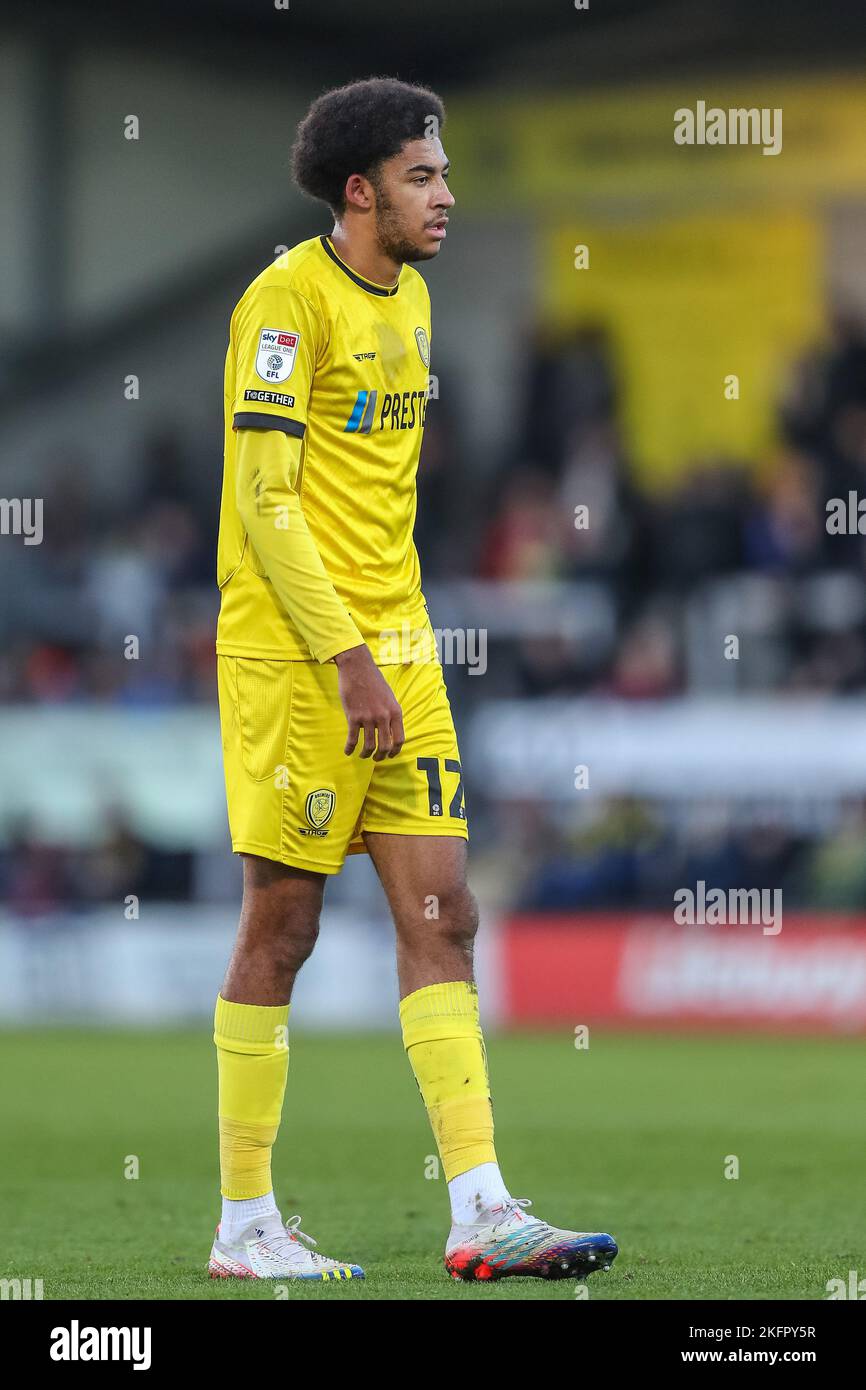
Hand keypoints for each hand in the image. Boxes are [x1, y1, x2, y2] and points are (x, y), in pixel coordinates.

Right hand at [334, 644, 404, 759]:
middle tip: (376, 758)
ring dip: (365, 754)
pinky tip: (347, 751)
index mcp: (395, 712)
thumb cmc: (373, 681)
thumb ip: (390, 713)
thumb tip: (390, 730)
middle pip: (385, 746)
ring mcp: (368, 717)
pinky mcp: (353, 717)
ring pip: (369, 745)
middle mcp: (383, 716)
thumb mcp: (389, 697)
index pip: (399, 739)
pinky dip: (350, 748)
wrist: (357, 668)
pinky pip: (352, 739)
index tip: (391, 755)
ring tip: (362, 755)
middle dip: (381, 756)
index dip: (395, 751)